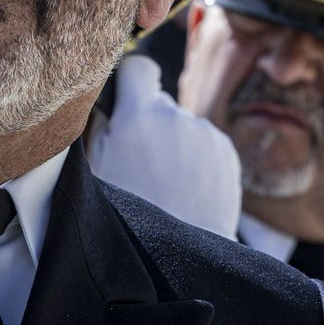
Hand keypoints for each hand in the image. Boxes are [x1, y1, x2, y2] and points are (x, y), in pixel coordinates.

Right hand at [86, 55, 241, 236]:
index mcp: (139, 116)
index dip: (131, 81)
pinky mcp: (226, 149)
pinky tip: (187, 186)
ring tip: (166, 181)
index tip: (128, 99)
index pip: (138, 67)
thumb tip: (104, 103)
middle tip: (140, 160)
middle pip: (160, 103)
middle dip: (150, 123)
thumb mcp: (96, 170)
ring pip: (183, 124)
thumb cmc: (132, 216)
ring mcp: (205, 132)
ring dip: (175, 142)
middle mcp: (176, 115)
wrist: (183, 257)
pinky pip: (205, 141)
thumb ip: (98, 128)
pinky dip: (196, 156)